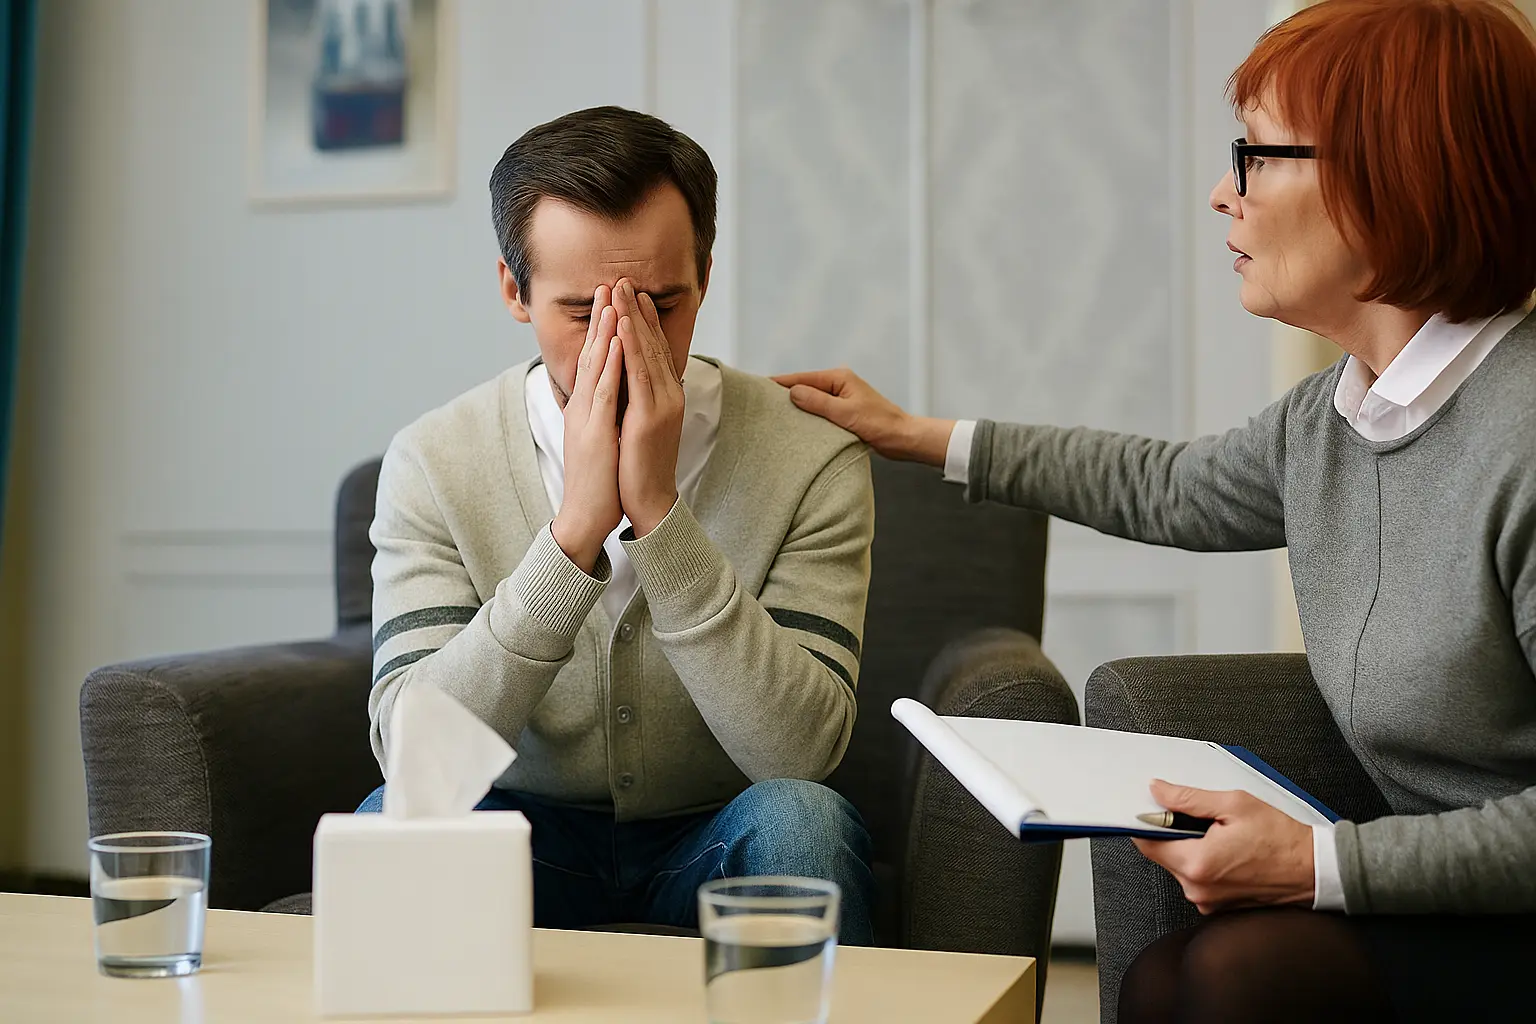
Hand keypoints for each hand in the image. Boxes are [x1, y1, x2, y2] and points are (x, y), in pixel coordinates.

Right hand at [551, 286, 623, 571]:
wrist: (585, 515)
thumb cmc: (598, 480)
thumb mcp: (601, 438)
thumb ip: (605, 415)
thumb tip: (617, 399)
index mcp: (588, 407)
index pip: (596, 360)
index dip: (602, 330)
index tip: (611, 301)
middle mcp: (583, 406)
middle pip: (592, 354)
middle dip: (601, 318)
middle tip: (608, 283)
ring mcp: (586, 417)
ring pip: (595, 365)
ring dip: (603, 329)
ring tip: (611, 298)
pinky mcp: (593, 431)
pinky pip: (603, 391)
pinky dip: (608, 363)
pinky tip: (615, 341)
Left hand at [613, 279, 683, 535]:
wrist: (649, 500)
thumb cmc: (638, 467)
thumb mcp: (638, 425)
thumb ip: (636, 400)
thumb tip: (625, 381)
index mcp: (665, 396)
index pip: (653, 350)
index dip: (644, 321)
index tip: (633, 294)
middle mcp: (669, 395)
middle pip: (652, 344)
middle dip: (637, 310)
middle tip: (624, 279)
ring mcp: (662, 404)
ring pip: (647, 352)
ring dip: (633, 318)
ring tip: (622, 289)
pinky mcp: (650, 416)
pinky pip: (639, 374)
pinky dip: (632, 346)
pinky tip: (624, 325)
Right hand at [770, 368, 954, 466]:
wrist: (904, 439)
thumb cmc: (880, 425)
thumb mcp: (846, 414)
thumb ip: (818, 403)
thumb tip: (792, 392)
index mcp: (839, 378)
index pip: (801, 378)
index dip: (779, 383)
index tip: (757, 387)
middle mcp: (839, 384)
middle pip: (803, 387)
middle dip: (784, 395)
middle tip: (760, 405)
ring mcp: (841, 398)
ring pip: (810, 400)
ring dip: (796, 407)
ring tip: (772, 416)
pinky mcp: (843, 412)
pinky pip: (819, 411)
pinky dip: (807, 416)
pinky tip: (795, 426)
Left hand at [1131, 779, 1315, 914]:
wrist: (1314, 871)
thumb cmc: (1282, 840)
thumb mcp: (1234, 805)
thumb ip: (1188, 798)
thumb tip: (1159, 791)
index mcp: (1197, 864)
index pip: (1146, 843)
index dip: (1146, 822)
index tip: (1153, 809)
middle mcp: (1198, 889)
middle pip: (1163, 854)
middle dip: (1174, 832)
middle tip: (1204, 819)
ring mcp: (1208, 901)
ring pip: (1181, 865)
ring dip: (1191, 847)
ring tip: (1223, 836)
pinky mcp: (1218, 906)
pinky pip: (1198, 878)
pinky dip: (1205, 862)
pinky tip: (1229, 851)